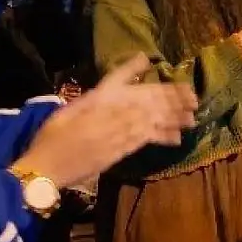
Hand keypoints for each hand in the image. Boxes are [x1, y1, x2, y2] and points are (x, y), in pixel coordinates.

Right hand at [12, 53, 197, 187]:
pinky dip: (163, 137)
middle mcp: (114, 111)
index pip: (138, 87)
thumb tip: (124, 77)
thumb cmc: (55, 133)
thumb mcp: (77, 105)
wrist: (47, 163)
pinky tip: (177, 138)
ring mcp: (120, 131)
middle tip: (194, 98)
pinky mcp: (122, 149)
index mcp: (102, 97)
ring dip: (174, 117)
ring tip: (192, 116)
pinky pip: (146, 140)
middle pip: (151, 102)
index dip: (162, 87)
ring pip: (153, 120)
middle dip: (174, 100)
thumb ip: (104, 90)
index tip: (180, 85)